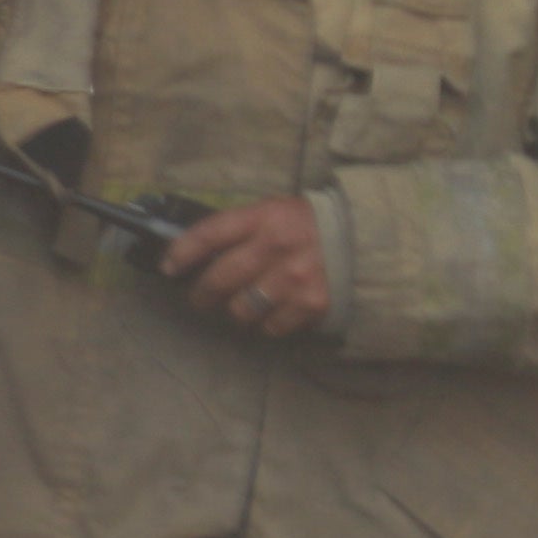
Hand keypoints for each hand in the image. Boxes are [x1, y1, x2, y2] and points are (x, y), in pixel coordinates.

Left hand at [163, 194, 331, 337]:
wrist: (368, 238)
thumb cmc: (312, 224)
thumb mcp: (276, 211)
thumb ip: (242, 228)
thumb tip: (200, 251)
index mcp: (264, 217)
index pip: (209, 234)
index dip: (182, 253)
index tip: (168, 267)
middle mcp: (277, 246)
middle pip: (219, 279)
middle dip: (202, 293)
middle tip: (199, 298)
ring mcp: (295, 278)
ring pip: (241, 309)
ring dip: (235, 311)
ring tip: (239, 307)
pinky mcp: (312, 304)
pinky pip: (271, 326)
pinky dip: (267, 324)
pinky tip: (271, 314)